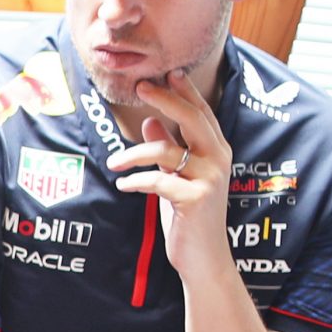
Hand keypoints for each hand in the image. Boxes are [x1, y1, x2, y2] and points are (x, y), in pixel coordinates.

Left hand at [108, 70, 232, 283]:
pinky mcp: (196, 199)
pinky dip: (136, 180)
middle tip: (141, 87)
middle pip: (192, 118)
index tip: (167, 73)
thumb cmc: (189, 218)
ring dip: (133, 153)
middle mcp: (219, 160)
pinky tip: (123, 184)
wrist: (203, 259)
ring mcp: (209, 178)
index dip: (185, 91)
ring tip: (113, 162)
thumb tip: (150, 120)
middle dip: (165, 99)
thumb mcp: (176, 177)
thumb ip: (169, 148)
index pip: (201, 113)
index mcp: (217, 151)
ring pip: (167, 150)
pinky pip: (159, 180)